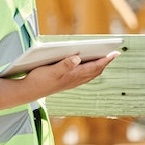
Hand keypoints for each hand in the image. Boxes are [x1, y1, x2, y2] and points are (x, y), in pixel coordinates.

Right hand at [0, 52, 114, 111]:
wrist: (29, 91)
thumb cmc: (39, 79)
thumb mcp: (51, 70)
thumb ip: (64, 64)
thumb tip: (77, 58)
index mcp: (73, 75)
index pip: (94, 67)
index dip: (106, 59)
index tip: (115, 53)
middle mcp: (75, 80)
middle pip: (95, 71)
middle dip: (105, 62)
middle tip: (113, 53)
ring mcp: (71, 82)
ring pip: (90, 74)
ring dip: (98, 66)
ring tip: (103, 58)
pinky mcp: (66, 83)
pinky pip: (83, 76)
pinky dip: (89, 70)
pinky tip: (87, 66)